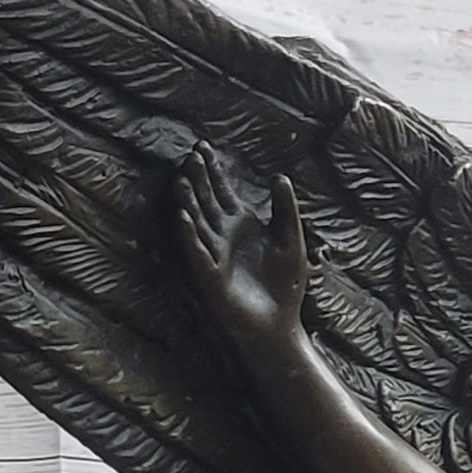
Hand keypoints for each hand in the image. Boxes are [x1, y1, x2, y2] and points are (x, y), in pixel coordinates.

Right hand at [176, 143, 307, 355]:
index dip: (212, 169)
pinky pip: (196, 253)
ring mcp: (213, 255)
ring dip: (187, 203)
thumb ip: (285, 209)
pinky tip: (183, 217)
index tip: (202, 145)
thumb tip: (279, 176)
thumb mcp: (291, 241)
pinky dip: (189, 236)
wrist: (280, 326)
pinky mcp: (210, 278)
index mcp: (239, 223)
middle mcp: (221, 236)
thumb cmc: (284, 285)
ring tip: (180, 181)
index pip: (221, 189)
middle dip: (197, 180)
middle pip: (205, 200)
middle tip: (190, 157)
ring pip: (196, 223)